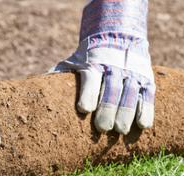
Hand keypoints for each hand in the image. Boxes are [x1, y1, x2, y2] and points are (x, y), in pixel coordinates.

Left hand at [51, 0, 154, 134]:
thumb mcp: (73, 62)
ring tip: (120, 131)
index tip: (84, 109)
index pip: (91, 79)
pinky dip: (146, 111)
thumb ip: (59, 75)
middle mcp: (114, 68)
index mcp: (94, 64)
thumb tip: (36, 89)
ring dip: (126, 113)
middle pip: (112, 90)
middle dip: (108, 109)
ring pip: (130, 94)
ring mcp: (132, 74)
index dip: (88, 94)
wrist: (118, 36)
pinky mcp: (146, 80)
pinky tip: (142, 126)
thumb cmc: (89, 59)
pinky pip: (147, 96)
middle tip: (103, 128)